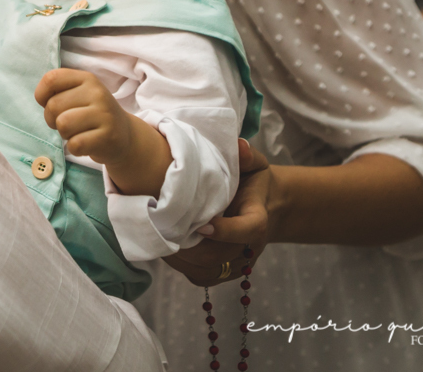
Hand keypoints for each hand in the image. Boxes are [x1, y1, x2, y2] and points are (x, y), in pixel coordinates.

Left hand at [35, 68, 133, 165]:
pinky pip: (75, 145)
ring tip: (77, 133)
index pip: (51, 79)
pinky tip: (86, 144)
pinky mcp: (107, 137)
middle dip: (52, 119)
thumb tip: (41, 98)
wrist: (124, 135)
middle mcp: (96, 93)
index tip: (49, 104)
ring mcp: (104, 114)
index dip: (41, 95)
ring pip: (63, 124)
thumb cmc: (91, 114)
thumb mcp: (79, 94)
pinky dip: (75, 148)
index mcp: (86, 78)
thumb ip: (59, 90)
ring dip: (64, 134)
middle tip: (67, 124)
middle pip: (53, 105)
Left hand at [163, 139, 270, 286]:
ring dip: (180, 255)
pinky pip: (200, 276)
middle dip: (190, 244)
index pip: (249, 229)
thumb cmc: (252, 182)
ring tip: (159, 233)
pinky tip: (166, 244)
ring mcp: (237, 264)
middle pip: (220, 256)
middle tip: (163, 225)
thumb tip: (239, 147)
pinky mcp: (224, 273)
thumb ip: (247, 156)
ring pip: (206, 269)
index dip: (225, 230)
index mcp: (258, 217)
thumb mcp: (254, 164)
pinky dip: (181, 265)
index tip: (201, 223)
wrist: (263, 208)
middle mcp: (250, 246)